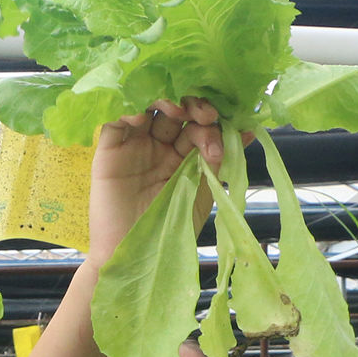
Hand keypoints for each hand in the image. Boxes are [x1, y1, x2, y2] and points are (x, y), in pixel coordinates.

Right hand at [89, 99, 223, 263]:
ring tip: (179, 112)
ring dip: (164, 101)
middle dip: (192, 106)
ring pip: (147, 107)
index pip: (196, 124)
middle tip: (205, 115)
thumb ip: (220, 159)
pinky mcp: (108, 150)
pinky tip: (144, 115)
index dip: (209, 119)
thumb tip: (249, 131)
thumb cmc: (171, 229)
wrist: (136, 256)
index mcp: (182, 156)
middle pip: (174, 111)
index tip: (220, 126)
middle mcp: (158, 146)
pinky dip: (129, 109)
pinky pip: (115, 120)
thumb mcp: (202, 191)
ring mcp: (133, 146)